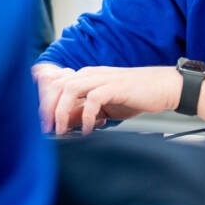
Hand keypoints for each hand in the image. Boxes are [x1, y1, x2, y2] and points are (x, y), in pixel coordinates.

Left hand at [40, 65, 181, 133]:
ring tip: (61, 129)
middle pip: (58, 86)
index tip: (41, 122)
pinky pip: (94, 99)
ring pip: (71, 89)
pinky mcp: (115, 86)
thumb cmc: (135, 96)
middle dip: (48, 108)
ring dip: (62, 110)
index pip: (56, 85)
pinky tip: (88, 129)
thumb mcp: (105, 105)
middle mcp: (91, 74)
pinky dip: (87, 115)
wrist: (163, 87)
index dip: (45, 102)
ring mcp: (103, 78)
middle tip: (46, 129)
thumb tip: (67, 124)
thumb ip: (85, 111)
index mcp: (86, 76)